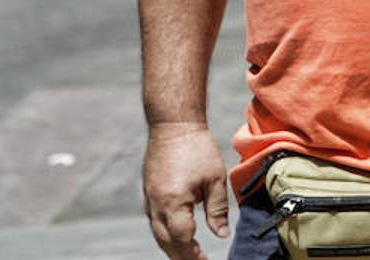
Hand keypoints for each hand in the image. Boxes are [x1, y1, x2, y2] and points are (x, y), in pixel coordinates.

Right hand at [144, 122, 230, 259]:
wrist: (173, 122)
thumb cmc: (196, 147)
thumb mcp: (215, 179)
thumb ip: (217, 210)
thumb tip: (221, 235)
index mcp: (173, 201)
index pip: (182, 239)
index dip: (193, 255)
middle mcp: (156, 202)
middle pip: (166, 241)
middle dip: (180, 257)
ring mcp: (149, 196)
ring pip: (157, 231)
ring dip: (171, 246)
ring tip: (187, 254)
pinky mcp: (148, 189)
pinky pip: (153, 219)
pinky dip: (164, 231)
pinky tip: (175, 232)